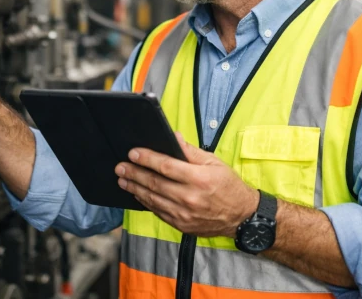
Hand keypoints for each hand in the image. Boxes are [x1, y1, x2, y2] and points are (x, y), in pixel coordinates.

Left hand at [115, 132, 258, 237]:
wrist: (241, 217)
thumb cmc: (229, 186)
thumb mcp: (214, 163)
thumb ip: (191, 151)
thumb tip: (173, 137)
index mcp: (199, 179)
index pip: (166, 166)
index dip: (147, 158)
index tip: (133, 153)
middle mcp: (190, 197)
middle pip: (155, 183)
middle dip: (134, 173)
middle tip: (120, 166)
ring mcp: (184, 214)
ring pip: (153, 199)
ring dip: (135, 188)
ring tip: (123, 179)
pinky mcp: (181, 225)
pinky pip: (158, 212)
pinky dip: (145, 202)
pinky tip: (137, 193)